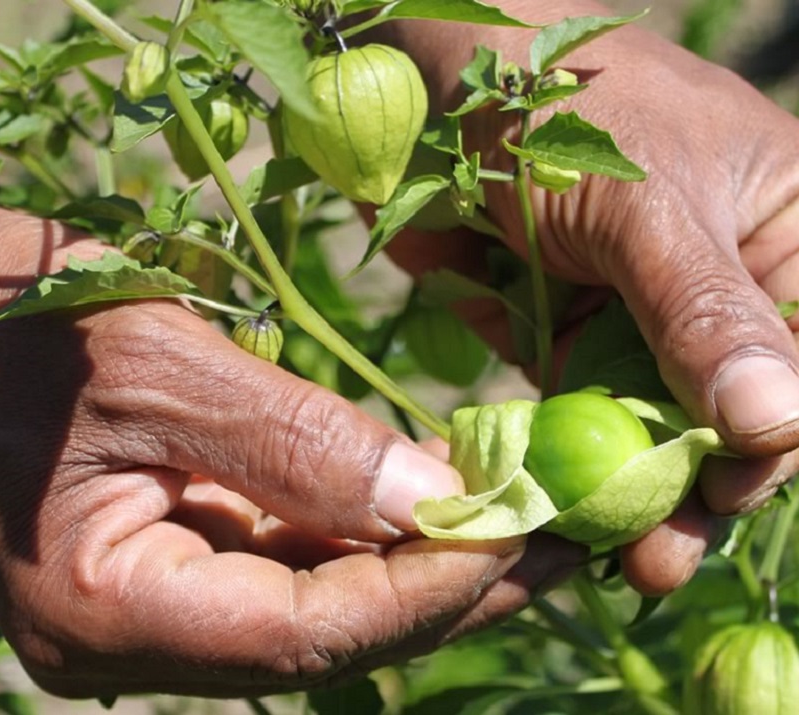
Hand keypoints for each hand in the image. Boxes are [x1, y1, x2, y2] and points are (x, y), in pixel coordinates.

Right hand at [0, 213, 583, 697]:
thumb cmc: (11, 322)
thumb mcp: (156, 365)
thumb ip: (294, 442)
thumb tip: (435, 497)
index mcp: (107, 610)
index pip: (305, 632)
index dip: (427, 588)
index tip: (525, 533)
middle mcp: (140, 632)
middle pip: (328, 634)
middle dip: (448, 586)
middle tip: (557, 540)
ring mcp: (162, 598)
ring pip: (322, 603)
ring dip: (421, 562)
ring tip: (519, 522)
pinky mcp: (183, 552)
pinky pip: (295, 560)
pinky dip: (371, 533)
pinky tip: (435, 503)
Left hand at [373, 0, 798, 594]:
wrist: (444, 90)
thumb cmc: (563, 109)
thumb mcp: (648, 202)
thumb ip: (708, 310)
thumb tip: (778, 423)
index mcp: (785, 234)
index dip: (775, 436)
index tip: (730, 488)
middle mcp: (718, 287)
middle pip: (731, 408)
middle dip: (702, 484)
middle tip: (661, 558)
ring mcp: (637, 318)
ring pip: (655, 424)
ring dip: (639, 492)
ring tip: (628, 560)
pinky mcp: (563, 337)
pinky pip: (581, 413)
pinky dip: (573, 462)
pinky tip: (567, 512)